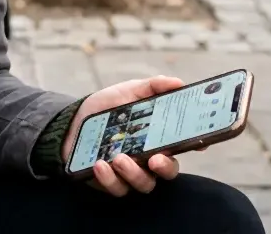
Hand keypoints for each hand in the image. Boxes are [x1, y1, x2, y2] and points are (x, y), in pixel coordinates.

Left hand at [62, 76, 188, 196]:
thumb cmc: (108, 107)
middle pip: (168, 171)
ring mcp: (131, 173)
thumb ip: (152, 87)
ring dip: (133, 173)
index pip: (183, 146)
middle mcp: (150, 159)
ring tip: (119, 158)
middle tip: (155, 159)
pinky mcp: (110, 183)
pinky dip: (109, 178)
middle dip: (165, 167)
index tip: (197, 143)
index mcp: (159, 138)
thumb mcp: (129, 92)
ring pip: (143, 183)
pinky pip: (116, 187)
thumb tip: (177, 82)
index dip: (194, 145)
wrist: (74, 120)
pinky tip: (99, 164)